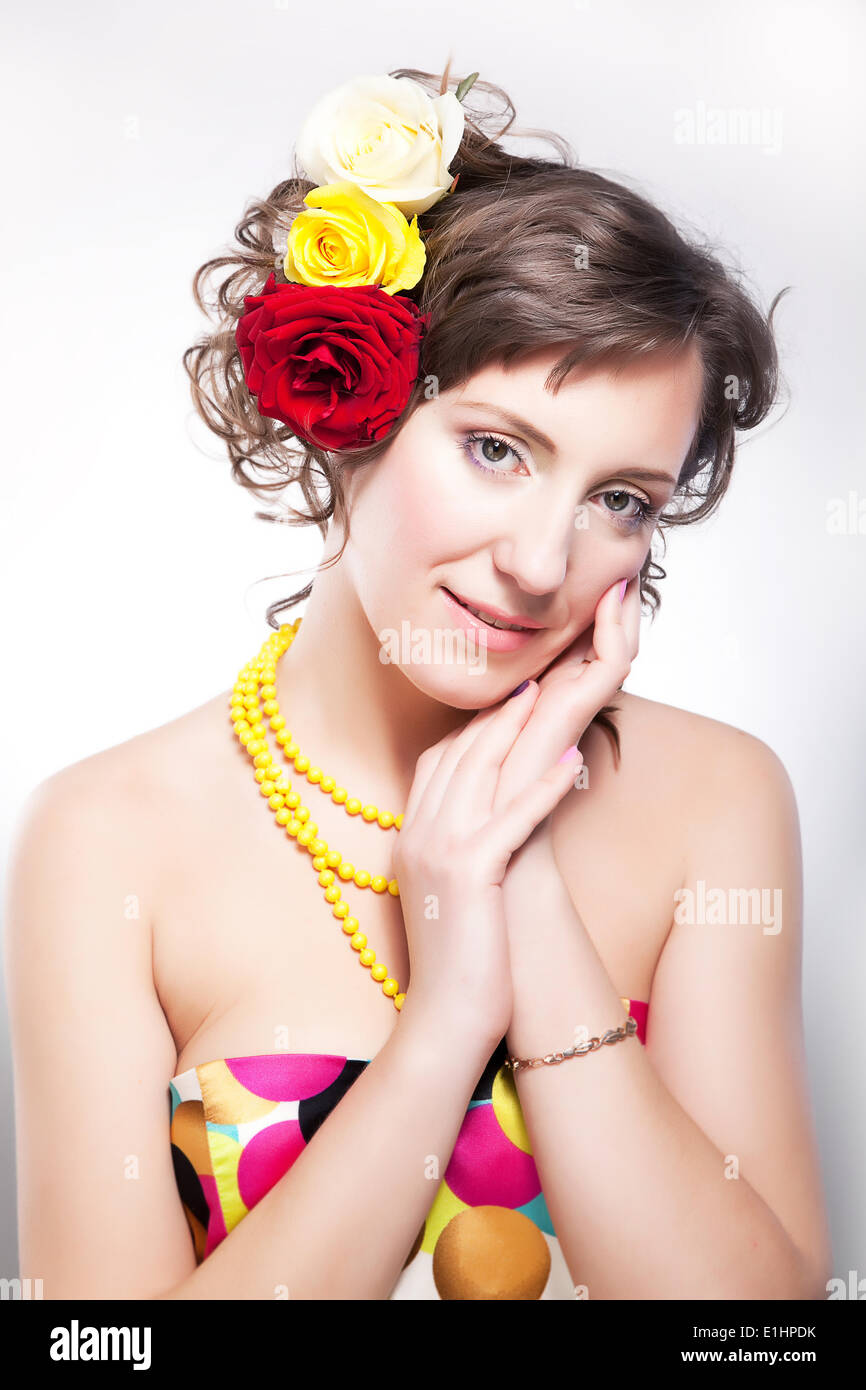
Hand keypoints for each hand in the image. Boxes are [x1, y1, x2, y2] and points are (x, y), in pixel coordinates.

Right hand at [393, 681, 583, 1047]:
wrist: (445, 1021)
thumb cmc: (459, 964)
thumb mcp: (454, 895)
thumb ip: (462, 852)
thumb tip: (489, 828)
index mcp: (410, 839)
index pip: (438, 763)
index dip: (474, 728)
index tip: (507, 702)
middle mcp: (416, 835)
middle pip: (458, 754)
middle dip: (498, 714)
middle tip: (534, 680)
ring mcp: (438, 851)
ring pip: (478, 771)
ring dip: (517, 729)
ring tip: (551, 696)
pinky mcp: (469, 872)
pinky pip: (510, 814)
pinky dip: (541, 784)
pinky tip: (570, 760)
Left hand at [493, 576, 641, 828]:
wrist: (484, 852)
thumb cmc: (473, 803)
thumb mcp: (474, 737)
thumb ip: (483, 707)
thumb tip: (470, 666)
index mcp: (541, 706)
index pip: (569, 649)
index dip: (581, 611)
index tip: (582, 566)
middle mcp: (563, 704)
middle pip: (597, 643)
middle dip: (608, 601)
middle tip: (622, 553)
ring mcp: (573, 709)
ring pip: (613, 647)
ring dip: (623, 607)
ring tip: (629, 563)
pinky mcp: (577, 716)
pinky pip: (610, 664)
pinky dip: (617, 628)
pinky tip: (615, 596)